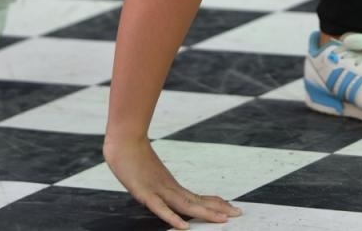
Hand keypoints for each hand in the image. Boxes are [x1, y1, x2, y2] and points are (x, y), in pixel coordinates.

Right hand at [103, 136, 241, 229]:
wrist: (123, 139)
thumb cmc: (133, 154)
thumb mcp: (147, 171)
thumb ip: (155, 179)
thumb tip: (160, 183)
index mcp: (170, 185)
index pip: (197, 197)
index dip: (213, 203)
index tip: (230, 206)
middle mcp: (169, 188)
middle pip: (197, 202)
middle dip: (218, 208)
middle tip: (238, 212)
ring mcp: (158, 190)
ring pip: (185, 206)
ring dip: (205, 213)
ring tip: (223, 218)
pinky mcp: (145, 193)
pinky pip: (160, 209)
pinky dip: (172, 218)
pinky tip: (184, 227)